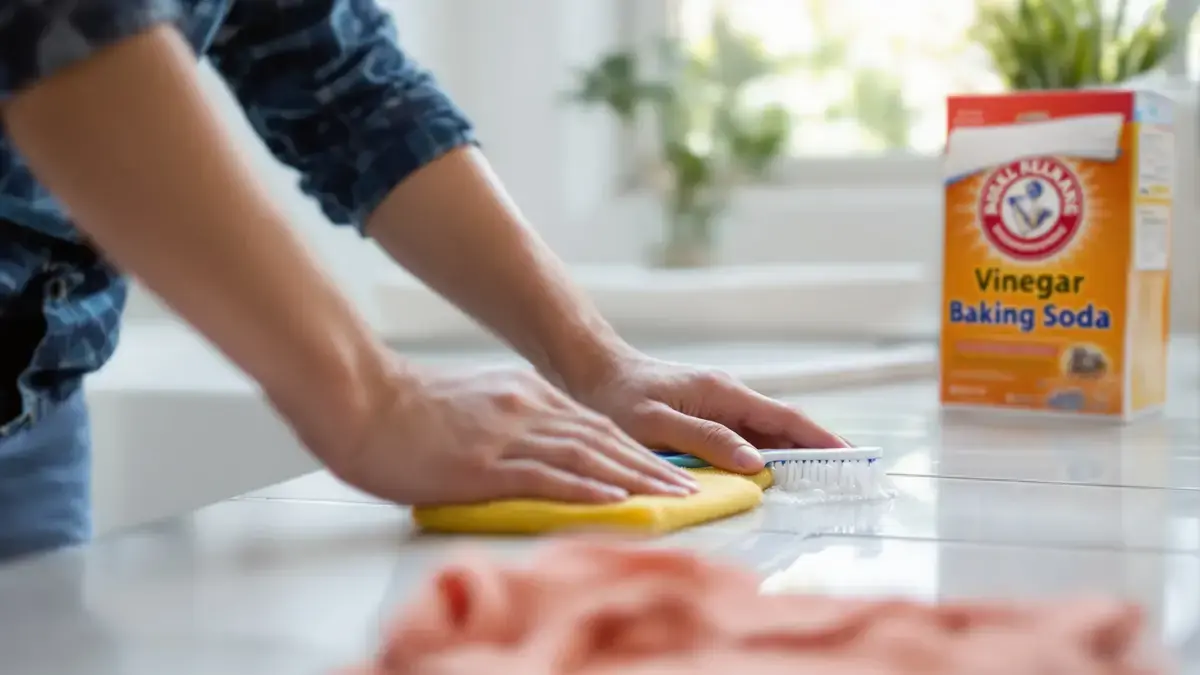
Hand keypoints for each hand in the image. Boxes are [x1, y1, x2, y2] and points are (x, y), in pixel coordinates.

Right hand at [322, 363, 699, 505]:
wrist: (358, 400)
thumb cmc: (402, 411)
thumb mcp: (470, 405)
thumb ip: (507, 422)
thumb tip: (534, 448)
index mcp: (522, 393)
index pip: (593, 425)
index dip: (635, 450)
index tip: (667, 469)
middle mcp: (524, 407)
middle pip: (602, 440)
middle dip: (651, 466)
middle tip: (689, 488)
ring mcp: (506, 434)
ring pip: (586, 458)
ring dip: (635, 479)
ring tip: (672, 498)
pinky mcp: (483, 463)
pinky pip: (545, 477)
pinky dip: (586, 490)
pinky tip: (615, 500)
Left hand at [570, 354, 848, 473]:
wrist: (594, 374)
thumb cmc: (618, 398)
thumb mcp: (654, 423)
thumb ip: (705, 439)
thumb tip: (756, 463)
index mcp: (723, 393)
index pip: (785, 418)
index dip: (820, 440)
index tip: (852, 458)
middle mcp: (729, 397)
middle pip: (784, 428)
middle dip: (818, 451)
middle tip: (851, 478)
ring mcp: (720, 407)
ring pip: (767, 435)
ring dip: (795, 456)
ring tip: (825, 482)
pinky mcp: (708, 419)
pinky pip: (746, 440)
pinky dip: (767, 457)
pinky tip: (776, 476)